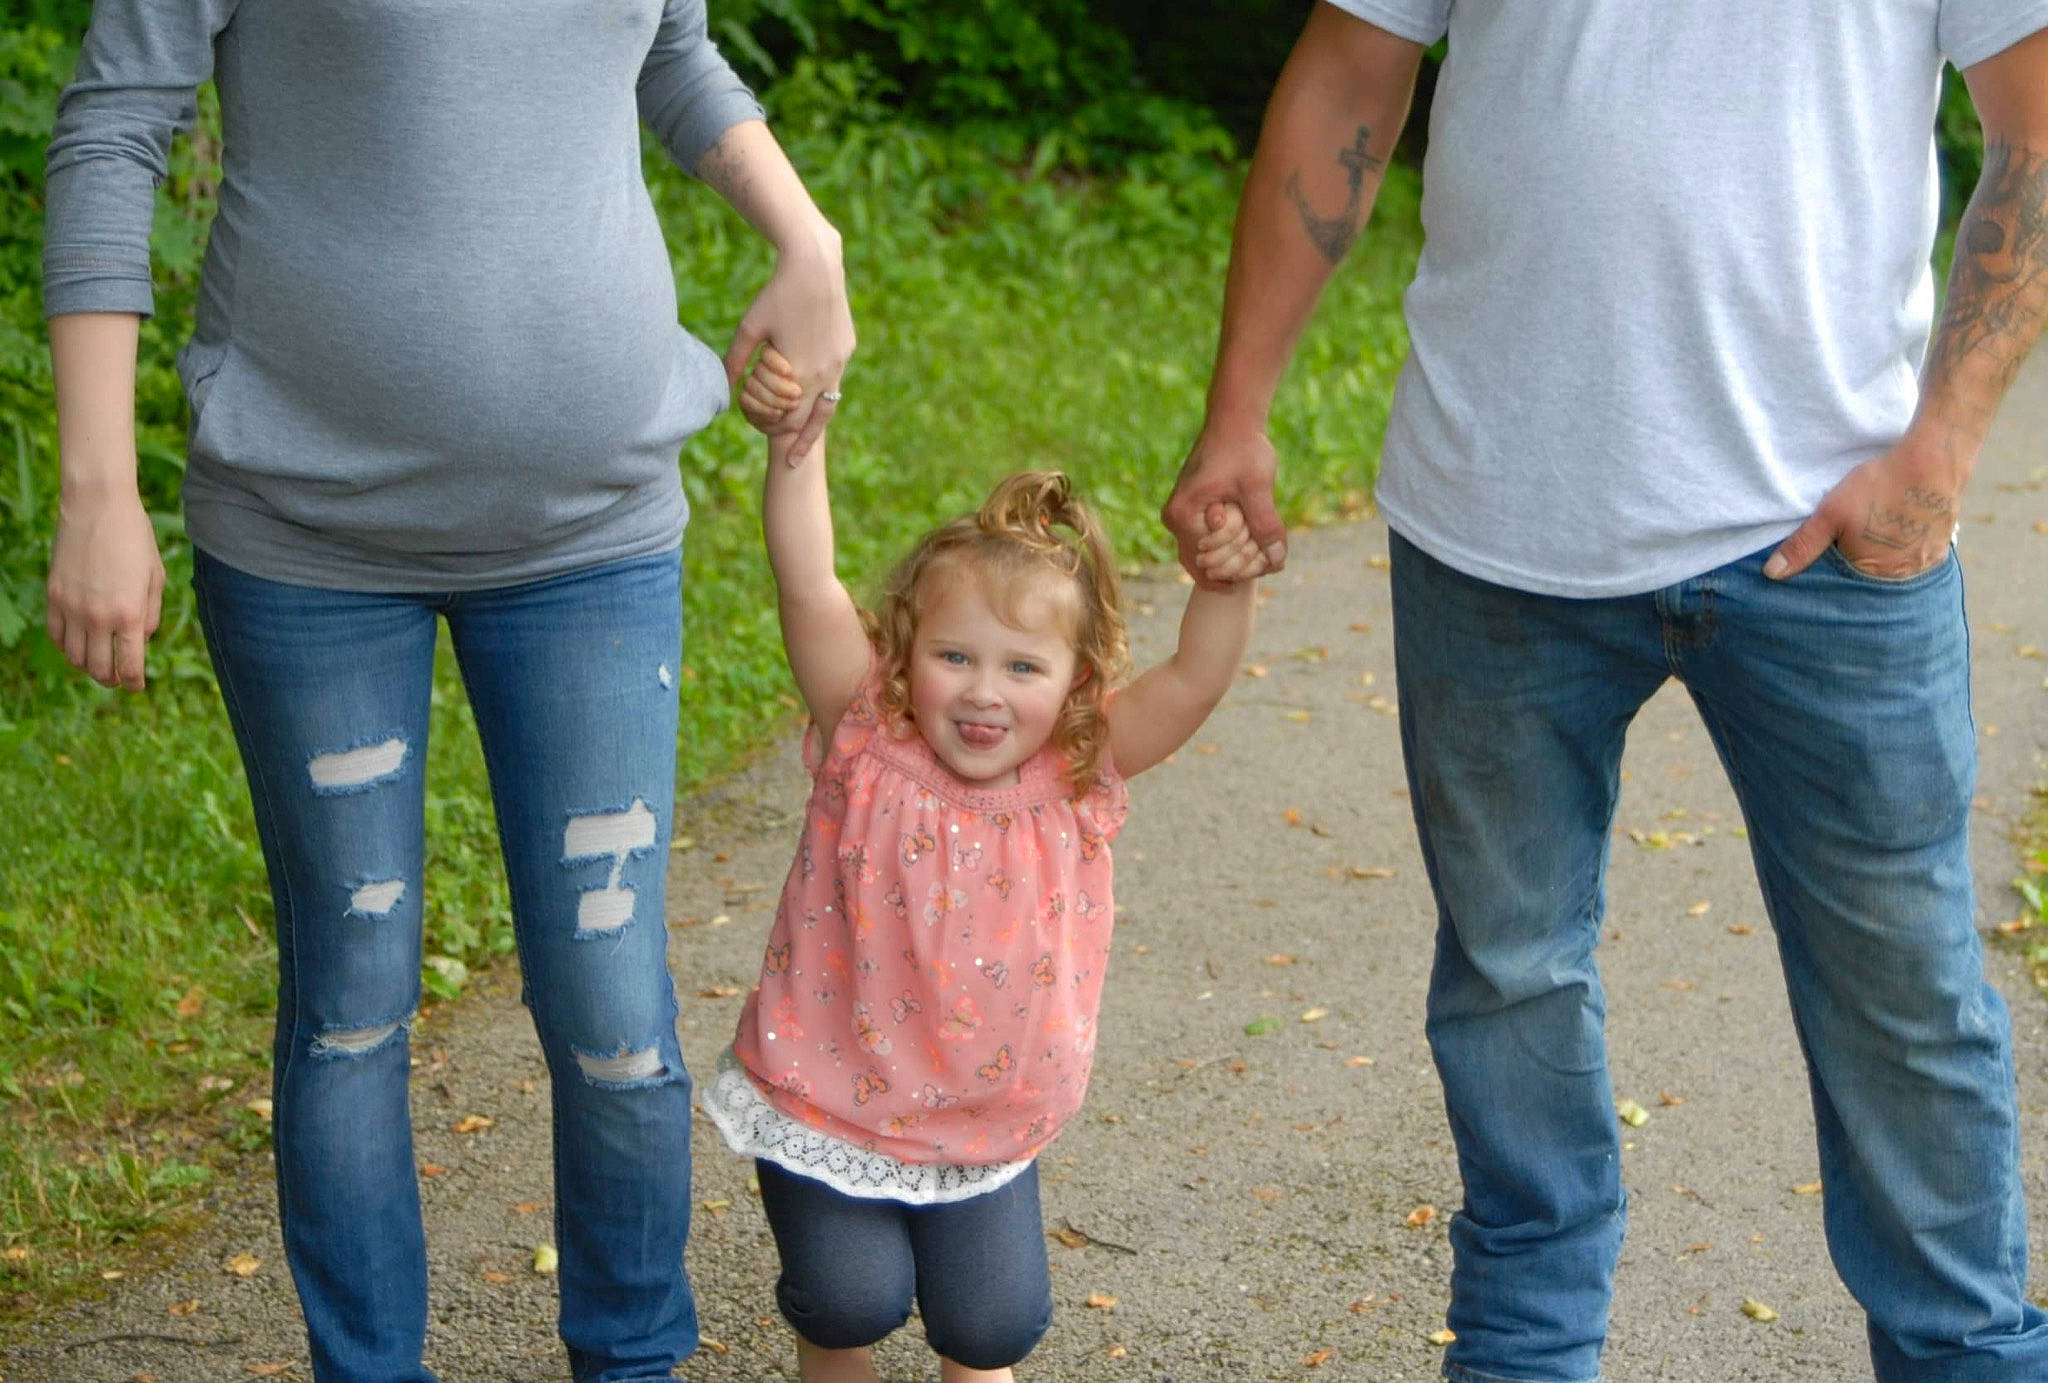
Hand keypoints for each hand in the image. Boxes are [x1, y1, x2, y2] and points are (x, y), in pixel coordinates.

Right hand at [46, 485, 164, 690]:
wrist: (98, 507)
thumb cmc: (135, 538)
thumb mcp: (155, 577)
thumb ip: (149, 614)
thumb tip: (141, 640)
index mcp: (129, 615)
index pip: (129, 666)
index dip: (133, 683)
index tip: (136, 688)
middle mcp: (98, 617)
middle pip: (98, 668)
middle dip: (110, 679)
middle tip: (116, 679)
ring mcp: (71, 607)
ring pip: (73, 656)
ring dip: (87, 666)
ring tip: (98, 663)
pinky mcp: (53, 595)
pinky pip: (55, 635)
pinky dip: (66, 646)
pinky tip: (77, 643)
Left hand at [723, 223, 853, 464]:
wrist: (814, 265)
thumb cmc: (776, 294)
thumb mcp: (749, 328)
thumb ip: (735, 360)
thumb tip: (722, 386)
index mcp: (800, 372)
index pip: (793, 421)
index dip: (782, 436)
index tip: (777, 448)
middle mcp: (825, 371)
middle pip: (812, 418)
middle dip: (801, 436)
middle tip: (793, 455)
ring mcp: (839, 360)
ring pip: (829, 402)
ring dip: (817, 420)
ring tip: (809, 440)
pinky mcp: (846, 346)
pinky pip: (836, 377)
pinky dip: (824, 390)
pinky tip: (813, 393)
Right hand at [1163, 419, 1285, 589]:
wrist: (1233, 422)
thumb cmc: (1243, 448)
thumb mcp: (1258, 486)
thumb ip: (1266, 523)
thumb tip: (1278, 560)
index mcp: (1183, 516)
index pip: (1210, 563)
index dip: (1244, 568)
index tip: (1273, 563)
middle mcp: (1174, 520)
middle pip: (1204, 567)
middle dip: (1239, 569)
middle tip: (1272, 563)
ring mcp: (1181, 518)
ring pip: (1205, 559)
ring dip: (1235, 561)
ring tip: (1266, 557)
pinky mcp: (1191, 513)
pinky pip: (1207, 545)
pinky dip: (1230, 549)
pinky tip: (1256, 549)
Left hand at [1764, 437, 1962, 580]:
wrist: (1932, 461)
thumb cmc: (1878, 487)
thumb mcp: (1830, 515)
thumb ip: (1802, 546)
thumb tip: (1771, 575)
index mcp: (1872, 574)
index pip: (1845, 587)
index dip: (1835, 573)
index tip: (1833, 554)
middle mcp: (1902, 576)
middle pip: (1871, 579)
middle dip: (1858, 566)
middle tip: (1858, 539)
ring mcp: (1925, 563)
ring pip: (1895, 568)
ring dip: (1883, 558)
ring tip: (1876, 536)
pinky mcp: (1941, 547)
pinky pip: (1917, 557)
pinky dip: (1904, 549)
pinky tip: (1898, 533)